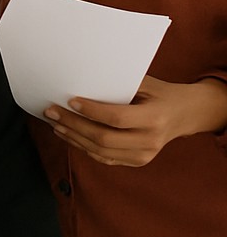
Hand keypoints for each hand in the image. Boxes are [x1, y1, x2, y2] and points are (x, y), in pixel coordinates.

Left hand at [44, 75, 226, 165]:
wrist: (185, 114)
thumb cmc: (160, 93)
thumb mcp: (145, 83)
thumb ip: (118, 83)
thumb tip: (82, 75)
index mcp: (154, 119)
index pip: (116, 118)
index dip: (91, 111)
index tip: (69, 101)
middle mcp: (150, 141)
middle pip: (104, 137)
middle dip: (73, 124)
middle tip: (51, 111)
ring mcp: (144, 155)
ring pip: (101, 151)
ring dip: (73, 137)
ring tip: (55, 123)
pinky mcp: (137, 161)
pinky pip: (105, 158)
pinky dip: (83, 147)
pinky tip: (68, 135)